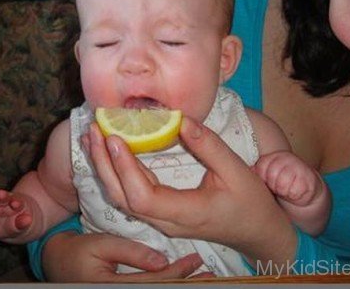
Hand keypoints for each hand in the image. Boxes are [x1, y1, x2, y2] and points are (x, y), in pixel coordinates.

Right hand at [0, 188, 32, 239]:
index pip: (17, 201)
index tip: (16, 204)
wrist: (10, 224)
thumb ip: (22, 223)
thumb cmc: (17, 223)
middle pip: (3, 197)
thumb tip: (28, 219)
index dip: (16, 202)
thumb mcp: (21, 226)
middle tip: (0, 194)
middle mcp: (4, 201)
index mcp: (17, 204)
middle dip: (2, 196)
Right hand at [42, 231, 212, 281]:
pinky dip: (166, 282)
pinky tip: (178, 278)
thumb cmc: (77, 252)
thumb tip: (162, 260)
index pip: (156, 282)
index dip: (179, 272)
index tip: (198, 261)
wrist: (57, 263)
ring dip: (179, 284)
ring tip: (201, 277)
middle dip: (186, 283)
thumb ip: (131, 253)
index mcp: (117, 288)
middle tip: (209, 274)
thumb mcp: (101, 245)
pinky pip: (149, 287)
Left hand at [85, 117, 296, 265]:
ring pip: (123, 198)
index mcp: (186, 213)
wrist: (257, 231)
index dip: (124, 169)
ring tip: (93, 137)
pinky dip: (117, 172)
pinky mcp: (161, 213)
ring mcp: (162, 220)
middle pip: (123, 198)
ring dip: (106, 168)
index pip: (142, 197)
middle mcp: (167, 221)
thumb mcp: (236, 170)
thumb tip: (180, 119)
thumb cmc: (250, 202)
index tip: (114, 138)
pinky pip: (131, 195)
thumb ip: (209, 146)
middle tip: (93, 130)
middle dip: (104, 164)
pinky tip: (110, 151)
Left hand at [254, 151, 322, 205]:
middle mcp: (286, 158)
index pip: (260, 168)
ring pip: (282, 185)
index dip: (263, 179)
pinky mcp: (309, 179)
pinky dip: (294, 196)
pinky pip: (294, 192)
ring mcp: (299, 166)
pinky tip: (296, 192)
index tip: (268, 181)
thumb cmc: (280, 183)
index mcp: (273, 156)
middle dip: (273, 186)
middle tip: (278, 186)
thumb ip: (256, 171)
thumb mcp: (266, 175)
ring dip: (283, 192)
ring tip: (286, 189)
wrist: (305, 189)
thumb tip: (247, 171)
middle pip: (271, 176)